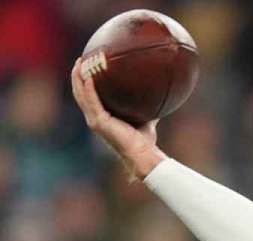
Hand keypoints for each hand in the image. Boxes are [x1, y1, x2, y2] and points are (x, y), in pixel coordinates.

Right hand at [69, 57, 165, 178]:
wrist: (142, 154)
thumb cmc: (145, 141)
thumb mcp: (147, 118)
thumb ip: (148, 107)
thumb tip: (159, 93)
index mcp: (101, 117)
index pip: (88, 96)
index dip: (85, 82)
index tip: (87, 66)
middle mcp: (94, 118)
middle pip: (79, 92)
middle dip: (77, 75)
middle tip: (80, 59)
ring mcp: (94, 120)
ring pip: (80, 95)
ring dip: (78, 78)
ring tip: (80, 62)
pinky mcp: (98, 122)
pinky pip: (91, 101)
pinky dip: (89, 89)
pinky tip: (89, 77)